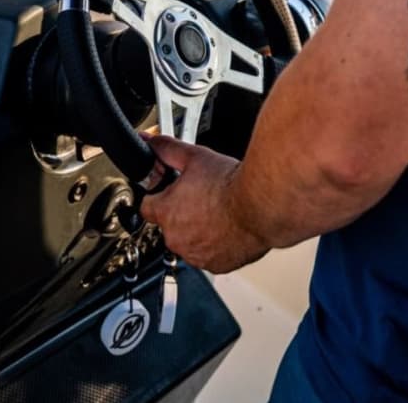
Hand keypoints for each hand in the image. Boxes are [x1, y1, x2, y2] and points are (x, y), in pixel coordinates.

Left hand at [139, 134, 269, 273]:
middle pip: (169, 224)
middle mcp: (177, 238)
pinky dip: (215, 243)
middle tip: (200, 196)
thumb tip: (150, 142)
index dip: (158, 195)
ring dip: (197, 228)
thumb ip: (166, 149)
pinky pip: (208, 254)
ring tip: (216, 209)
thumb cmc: (230, 185)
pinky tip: (227, 225)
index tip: (169, 190)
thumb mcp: (194, 157)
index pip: (147, 206)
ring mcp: (196, 254)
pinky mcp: (217, 265)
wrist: (260, 206)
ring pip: (189, 241)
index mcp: (166, 213)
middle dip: (180, 211)